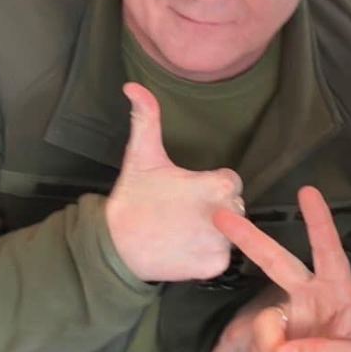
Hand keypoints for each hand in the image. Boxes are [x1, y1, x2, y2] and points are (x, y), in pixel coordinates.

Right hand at [105, 82, 242, 281]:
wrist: (116, 247)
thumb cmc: (135, 197)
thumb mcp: (141, 154)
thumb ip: (146, 117)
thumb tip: (133, 85)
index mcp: (216, 184)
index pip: (230, 182)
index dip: (210, 186)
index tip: (188, 192)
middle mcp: (225, 213)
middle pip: (234, 207)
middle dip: (214, 208)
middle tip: (183, 213)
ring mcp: (221, 242)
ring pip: (231, 232)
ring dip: (214, 232)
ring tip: (184, 231)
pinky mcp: (215, 266)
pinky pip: (223, 256)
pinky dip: (208, 255)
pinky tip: (186, 249)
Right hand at [214, 186, 350, 351]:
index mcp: (338, 288)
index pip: (329, 250)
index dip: (319, 222)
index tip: (308, 192)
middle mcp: (310, 294)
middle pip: (278, 262)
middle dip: (251, 239)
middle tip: (222, 216)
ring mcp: (291, 316)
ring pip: (263, 322)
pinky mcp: (276, 340)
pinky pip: (257, 350)